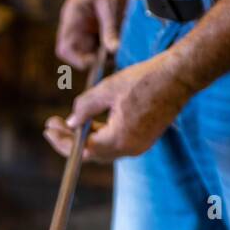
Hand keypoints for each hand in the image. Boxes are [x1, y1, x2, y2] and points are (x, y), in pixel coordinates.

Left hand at [43, 52, 195, 161]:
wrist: (180, 76)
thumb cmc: (145, 79)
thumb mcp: (107, 89)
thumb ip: (85, 108)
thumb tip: (70, 123)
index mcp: (120, 139)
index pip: (83, 150)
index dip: (62, 141)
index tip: (49, 128)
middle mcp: (130, 148)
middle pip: (92, 154)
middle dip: (69, 140)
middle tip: (51, 125)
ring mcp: (139, 145)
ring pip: (104, 148)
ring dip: (85, 137)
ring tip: (67, 122)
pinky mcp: (144, 138)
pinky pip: (116, 142)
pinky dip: (101, 134)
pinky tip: (89, 122)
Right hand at [56, 0, 127, 68]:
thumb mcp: (109, 5)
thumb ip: (110, 28)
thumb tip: (113, 51)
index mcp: (71, 17)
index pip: (64, 47)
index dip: (75, 59)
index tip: (94, 61)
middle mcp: (74, 25)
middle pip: (75, 52)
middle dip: (90, 59)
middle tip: (109, 57)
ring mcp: (83, 27)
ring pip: (87, 51)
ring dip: (100, 55)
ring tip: (116, 49)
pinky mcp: (93, 27)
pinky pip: (97, 45)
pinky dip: (107, 48)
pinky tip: (118, 43)